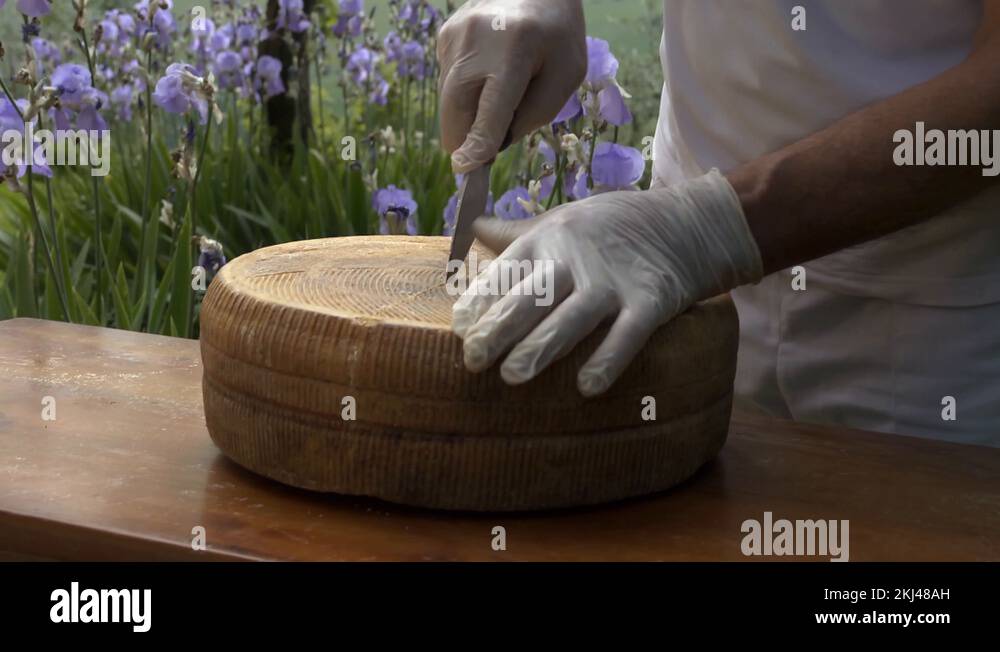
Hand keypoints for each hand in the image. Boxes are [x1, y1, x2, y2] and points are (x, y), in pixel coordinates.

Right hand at [437, 0, 586, 172]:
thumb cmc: (558, 36)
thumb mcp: (566, 77)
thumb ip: (533, 114)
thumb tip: (490, 144)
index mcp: (516, 49)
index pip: (491, 108)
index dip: (478, 142)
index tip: (464, 168)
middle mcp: (477, 39)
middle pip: (456, 109)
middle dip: (466, 139)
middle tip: (485, 152)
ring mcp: (455, 35)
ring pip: (448, 101)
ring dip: (467, 117)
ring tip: (497, 98)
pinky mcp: (444, 36)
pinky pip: (447, 84)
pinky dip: (464, 96)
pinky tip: (487, 76)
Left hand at [452, 170, 764, 395]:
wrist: (689, 222)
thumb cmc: (611, 227)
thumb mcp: (562, 220)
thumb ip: (517, 233)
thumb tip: (472, 226)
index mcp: (548, 240)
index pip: (506, 271)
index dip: (480, 300)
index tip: (459, 329)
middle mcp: (577, 259)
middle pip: (532, 296)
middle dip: (499, 328)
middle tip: (473, 360)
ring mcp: (615, 282)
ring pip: (573, 316)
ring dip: (542, 346)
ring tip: (513, 376)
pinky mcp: (651, 301)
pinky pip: (629, 333)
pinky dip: (609, 359)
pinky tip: (588, 387)